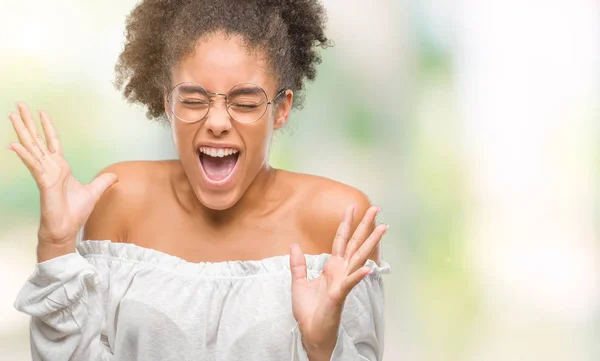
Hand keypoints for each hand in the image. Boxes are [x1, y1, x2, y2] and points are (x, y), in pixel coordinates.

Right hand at [8, 103, 117, 256]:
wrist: (67, 228)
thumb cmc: (75, 212)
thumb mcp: (94, 192)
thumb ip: (103, 182)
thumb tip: (115, 176)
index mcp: (60, 167)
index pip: (52, 142)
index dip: (47, 127)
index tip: (41, 112)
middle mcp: (50, 167)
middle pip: (37, 140)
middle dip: (28, 122)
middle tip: (18, 105)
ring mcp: (44, 173)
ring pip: (31, 148)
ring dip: (22, 131)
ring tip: (12, 115)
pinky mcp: (43, 182)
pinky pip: (33, 165)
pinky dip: (25, 155)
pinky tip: (13, 145)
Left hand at [289, 204, 386, 359]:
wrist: (311, 331)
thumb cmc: (308, 310)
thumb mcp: (297, 282)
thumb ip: (298, 264)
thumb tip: (293, 245)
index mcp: (332, 266)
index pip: (341, 239)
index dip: (346, 223)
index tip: (353, 206)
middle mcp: (341, 270)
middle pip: (355, 243)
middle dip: (365, 225)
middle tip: (376, 208)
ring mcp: (343, 282)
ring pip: (359, 258)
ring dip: (371, 243)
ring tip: (383, 228)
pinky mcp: (340, 295)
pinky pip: (350, 283)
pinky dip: (358, 276)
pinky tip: (368, 269)